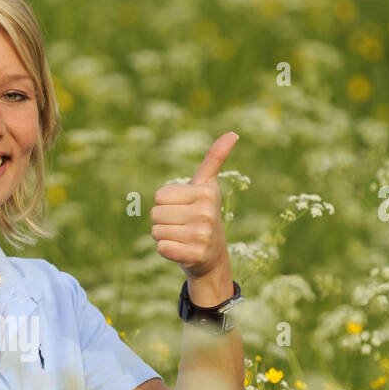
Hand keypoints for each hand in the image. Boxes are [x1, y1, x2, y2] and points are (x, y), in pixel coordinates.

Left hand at [150, 131, 237, 304]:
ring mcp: (202, 235)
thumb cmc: (203, 215)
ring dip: (164, 236)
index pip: (159, 196)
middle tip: (182, 226)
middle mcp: (207, 213)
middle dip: (163, 221)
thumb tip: (232, 133)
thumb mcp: (207, 187)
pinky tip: (181, 250)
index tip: (183, 209)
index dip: (165, 204)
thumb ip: (214, 159)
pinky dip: (166, 250)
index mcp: (206, 193)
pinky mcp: (195, 255)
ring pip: (156, 232)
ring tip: (182, 237)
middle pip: (155, 213)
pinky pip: (161, 248)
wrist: (212, 256)